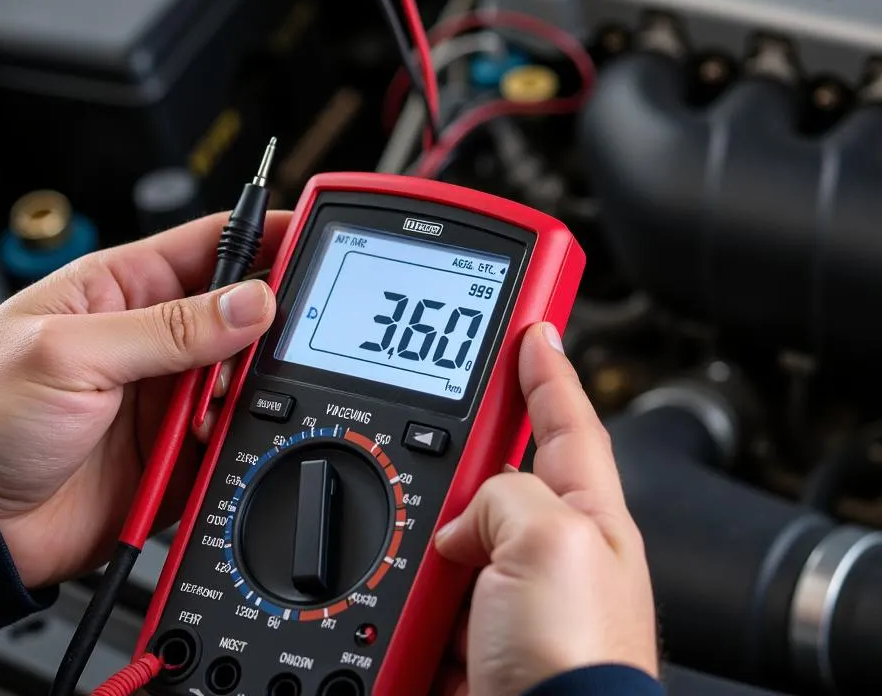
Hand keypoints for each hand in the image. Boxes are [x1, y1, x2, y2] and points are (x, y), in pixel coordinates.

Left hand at [0, 211, 291, 590]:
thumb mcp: (72, 354)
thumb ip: (169, 329)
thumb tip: (250, 302)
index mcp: (121, 289)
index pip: (210, 245)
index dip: (263, 235)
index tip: (308, 234)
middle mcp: (150, 337)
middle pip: (238, 311)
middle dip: (266, 321)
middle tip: (278, 333)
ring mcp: (165, 394)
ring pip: (243, 376)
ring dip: (249, 386)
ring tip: (227, 396)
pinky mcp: (175, 449)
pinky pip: (231, 434)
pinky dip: (238, 437)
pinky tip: (219, 438)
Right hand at [434, 323, 658, 695]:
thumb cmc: (576, 669)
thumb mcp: (549, 542)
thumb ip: (503, 494)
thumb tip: (457, 525)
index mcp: (584, 516)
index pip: (564, 416)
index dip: (547, 364)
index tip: (534, 319)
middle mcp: (543, 550)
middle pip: (492, 468)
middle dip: (457, 448)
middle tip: (432, 425)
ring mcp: (499, 593)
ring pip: (443, 529)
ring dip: (421, 532)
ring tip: (416, 549)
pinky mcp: (459, 634)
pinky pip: (418, 589)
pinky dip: (402, 588)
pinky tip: (395, 595)